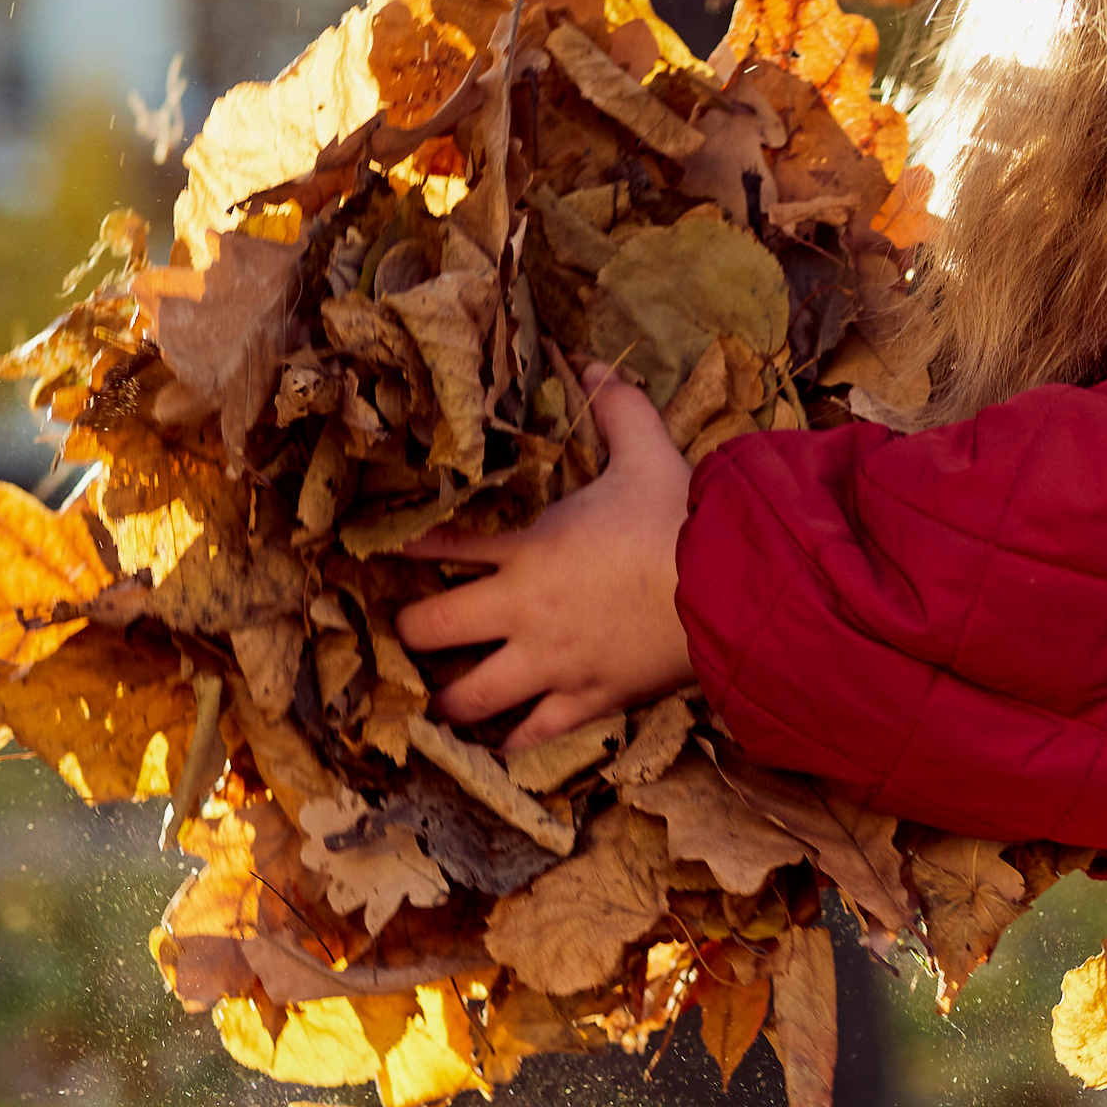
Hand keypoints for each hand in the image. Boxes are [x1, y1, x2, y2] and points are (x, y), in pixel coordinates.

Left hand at [396, 361, 695, 742]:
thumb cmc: (681, 521)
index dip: (405, 549)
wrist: (728, 591)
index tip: (378, 553)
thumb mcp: (648, 452)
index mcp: (528, 551)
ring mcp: (550, 664)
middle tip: (410, 632)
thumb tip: (593, 362)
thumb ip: (617, 408)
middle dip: (411, 632)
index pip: (442, 548)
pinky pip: (530, 735)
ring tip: (439, 698)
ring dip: (447, 699)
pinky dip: (509, 741)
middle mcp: (523, 613)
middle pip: (429, 631)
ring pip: (467, 698)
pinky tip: (496, 743)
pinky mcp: (584, 702)